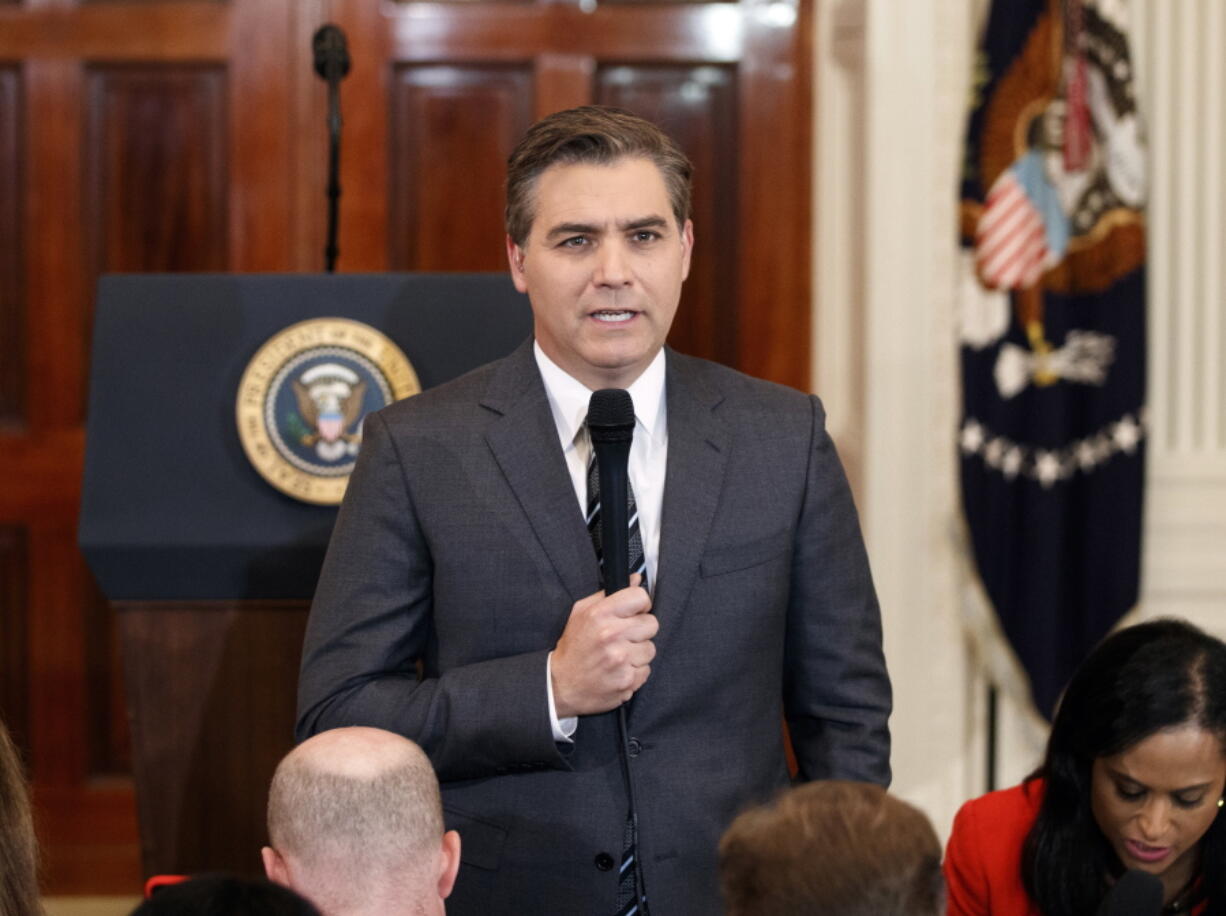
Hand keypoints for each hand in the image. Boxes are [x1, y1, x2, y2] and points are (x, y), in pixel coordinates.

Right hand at [551, 575, 656, 716]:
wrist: (562, 685)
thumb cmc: (573, 647)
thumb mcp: (582, 613)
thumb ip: (609, 593)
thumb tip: (636, 579)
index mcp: (600, 614)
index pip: (640, 597)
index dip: (640, 605)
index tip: (634, 613)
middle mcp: (611, 635)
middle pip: (652, 624)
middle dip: (640, 630)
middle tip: (624, 637)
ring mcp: (620, 659)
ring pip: (651, 649)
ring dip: (638, 653)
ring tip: (619, 656)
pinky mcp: (627, 680)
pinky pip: (646, 670)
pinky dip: (635, 672)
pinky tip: (619, 670)